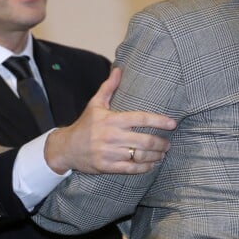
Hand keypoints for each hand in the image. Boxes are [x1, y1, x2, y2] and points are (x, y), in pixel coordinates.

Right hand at [45, 68, 176, 174]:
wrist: (66, 148)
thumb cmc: (85, 125)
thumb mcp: (95, 104)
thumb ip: (109, 87)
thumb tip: (119, 69)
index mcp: (112, 120)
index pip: (140, 118)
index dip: (159, 121)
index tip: (172, 123)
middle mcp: (111, 136)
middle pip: (144, 140)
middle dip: (161, 143)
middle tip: (168, 143)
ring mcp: (109, 153)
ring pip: (140, 156)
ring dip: (155, 155)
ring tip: (163, 153)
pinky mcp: (107, 167)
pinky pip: (131, 169)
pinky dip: (145, 168)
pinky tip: (152, 164)